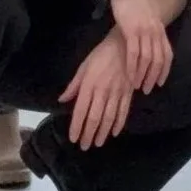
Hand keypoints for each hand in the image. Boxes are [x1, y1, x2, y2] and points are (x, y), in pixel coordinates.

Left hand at [59, 34, 135, 149]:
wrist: (125, 44)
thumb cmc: (102, 54)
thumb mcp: (84, 66)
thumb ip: (74, 85)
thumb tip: (62, 100)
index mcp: (89, 85)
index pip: (81, 110)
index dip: (77, 126)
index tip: (74, 138)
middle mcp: (102, 91)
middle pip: (94, 117)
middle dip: (88, 134)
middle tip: (85, 147)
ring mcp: (117, 93)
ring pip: (109, 117)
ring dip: (102, 132)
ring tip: (97, 143)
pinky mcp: (128, 92)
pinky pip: (123, 111)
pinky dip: (119, 123)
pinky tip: (115, 132)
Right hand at [109, 0, 172, 94]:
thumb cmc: (132, 3)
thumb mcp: (145, 19)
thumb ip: (148, 33)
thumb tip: (146, 48)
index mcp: (159, 29)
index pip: (167, 54)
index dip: (165, 70)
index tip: (160, 83)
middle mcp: (155, 32)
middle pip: (159, 59)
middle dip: (153, 76)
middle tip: (148, 89)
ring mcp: (144, 31)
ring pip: (147, 59)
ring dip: (143, 75)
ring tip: (138, 86)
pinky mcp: (132, 30)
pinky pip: (134, 53)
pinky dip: (133, 67)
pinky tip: (130, 76)